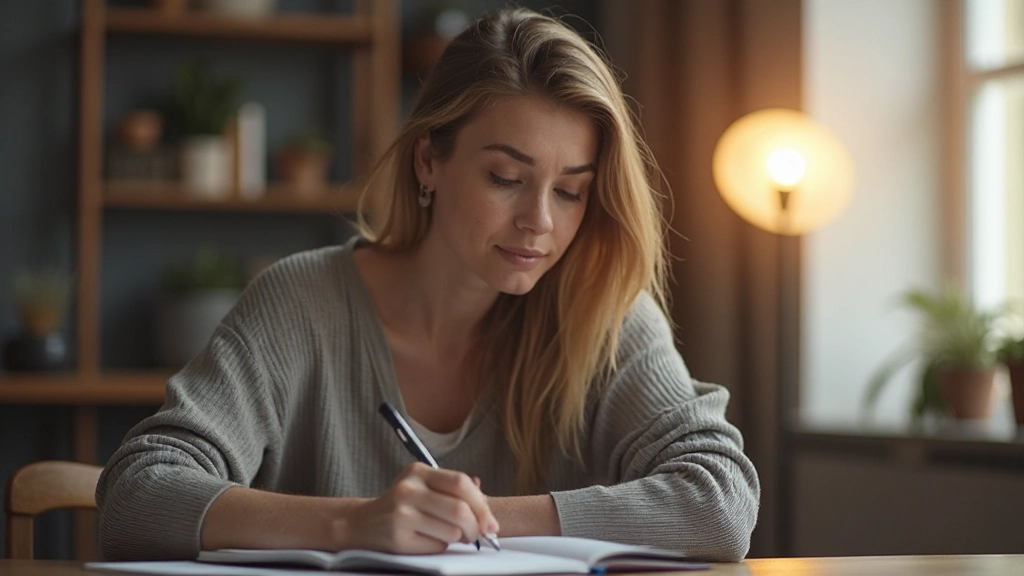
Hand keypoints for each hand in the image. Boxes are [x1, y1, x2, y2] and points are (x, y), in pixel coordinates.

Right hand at [342, 463, 499, 553]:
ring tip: (447, 534)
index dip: (482, 504)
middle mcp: (408, 489)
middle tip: (476, 535)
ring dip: (457, 538)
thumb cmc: (402, 506)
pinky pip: (437, 546)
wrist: (363, 524)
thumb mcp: (424, 487)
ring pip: (451, 531)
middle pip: (459, 510)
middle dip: (475, 527)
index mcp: (418, 471)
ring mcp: (401, 514)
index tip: (490, 522)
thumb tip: (486, 503)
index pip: (461, 484)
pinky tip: (429, 539)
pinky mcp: (398, 538)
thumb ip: (454, 490)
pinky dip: (441, 546)